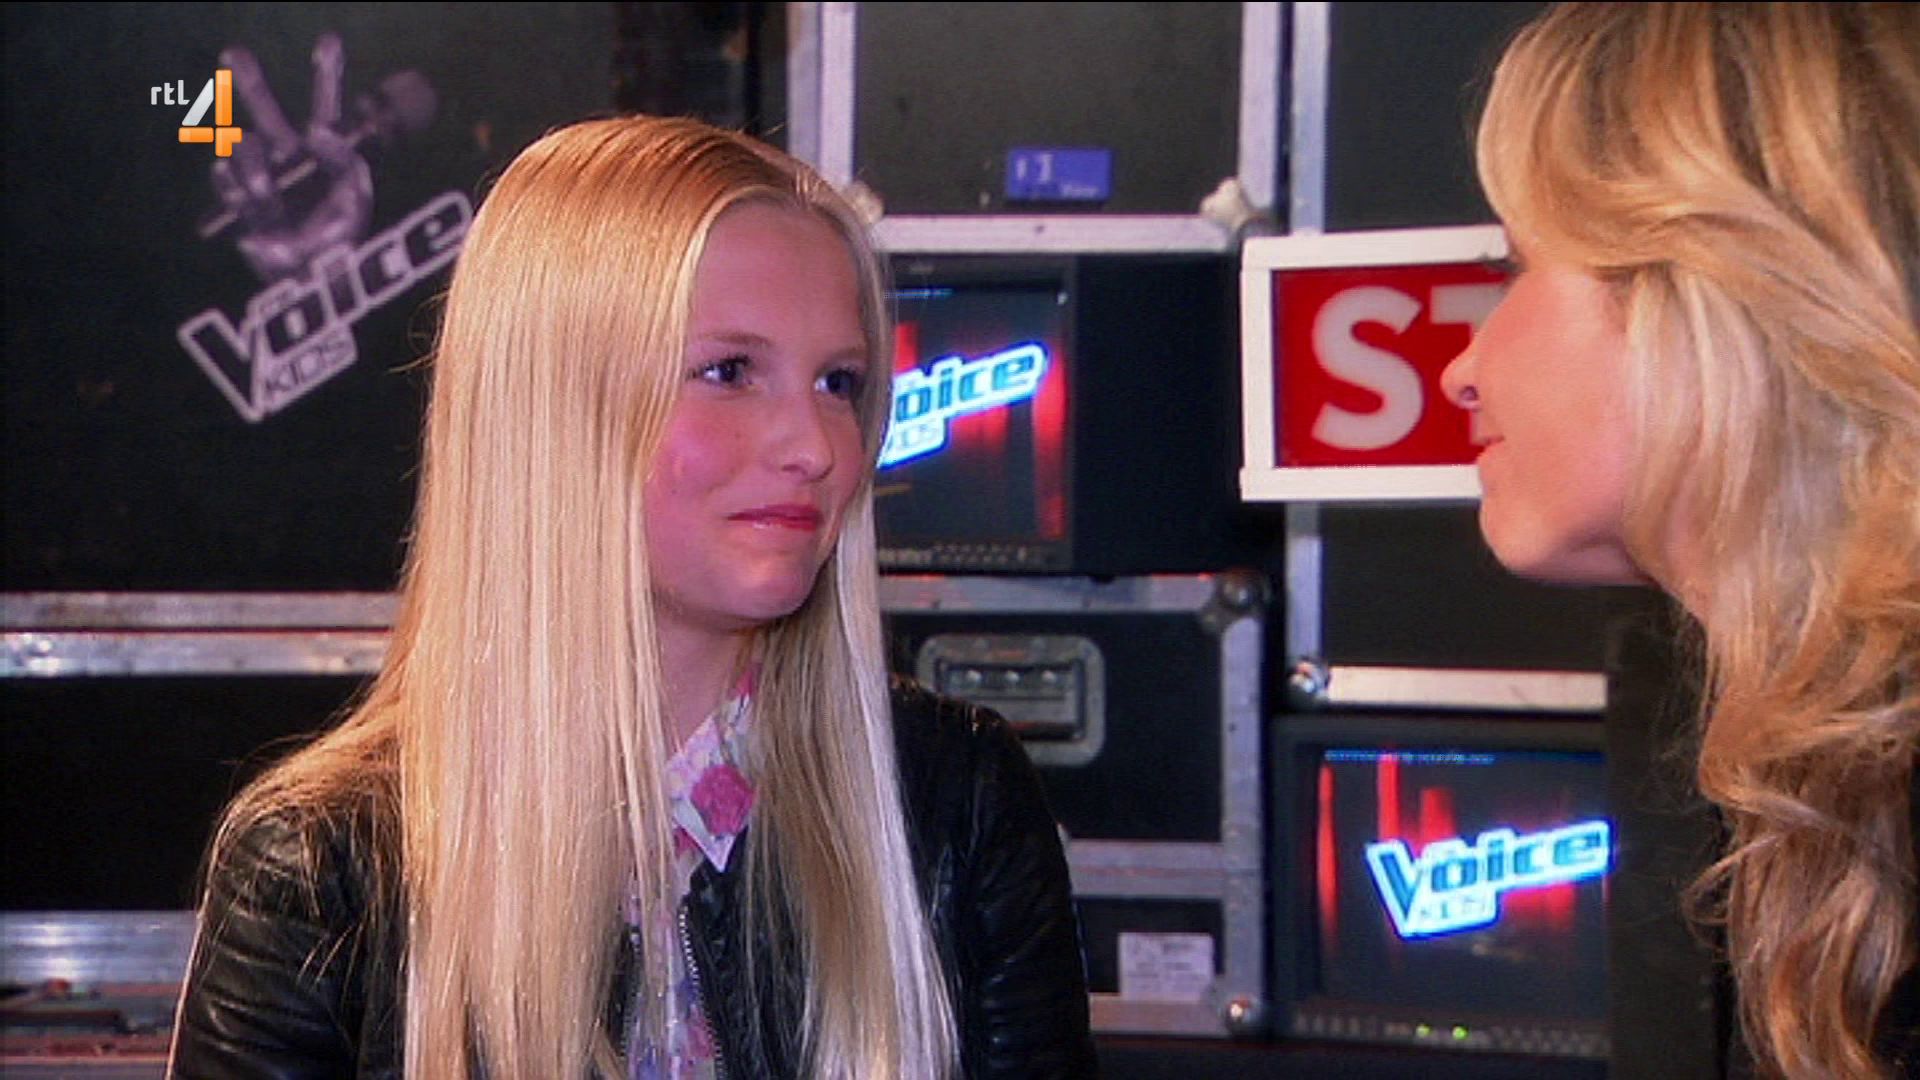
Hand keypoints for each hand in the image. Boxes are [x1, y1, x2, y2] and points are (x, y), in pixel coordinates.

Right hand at [205, 33, 373, 282]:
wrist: (315, 276)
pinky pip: (226, 180)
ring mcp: (264, 177)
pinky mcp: (242, 201)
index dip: (327, 73)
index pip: (326, 105)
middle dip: (252, 82)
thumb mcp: (355, 193)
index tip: (330, 39)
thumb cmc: (342, 234)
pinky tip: (246, 195)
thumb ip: (342, 158)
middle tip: (234, 52)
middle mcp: (290, 157)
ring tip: (265, 193)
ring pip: (243, 147)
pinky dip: (233, 185)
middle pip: (266, 110)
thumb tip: (315, 130)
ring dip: (252, 168)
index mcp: (324, 152)